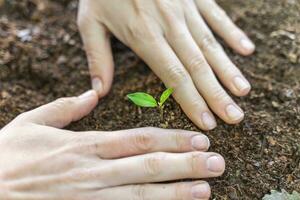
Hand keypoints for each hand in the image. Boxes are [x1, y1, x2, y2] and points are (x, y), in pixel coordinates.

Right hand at [0, 90, 224, 199]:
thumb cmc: (8, 158)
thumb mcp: (32, 123)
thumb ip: (64, 108)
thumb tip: (90, 94)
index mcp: (84, 146)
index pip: (138, 139)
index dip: (171, 139)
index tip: (197, 139)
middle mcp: (93, 172)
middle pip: (148, 166)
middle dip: (186, 165)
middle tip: (217, 163)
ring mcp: (90, 198)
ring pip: (141, 194)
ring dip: (176, 193)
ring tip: (205, 190)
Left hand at [77, 0, 254, 129]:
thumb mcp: (90, 21)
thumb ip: (97, 57)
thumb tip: (100, 92)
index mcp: (143, 35)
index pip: (173, 76)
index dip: (192, 101)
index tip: (206, 122)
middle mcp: (168, 25)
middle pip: (197, 66)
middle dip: (217, 95)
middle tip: (234, 117)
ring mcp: (184, 9)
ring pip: (210, 45)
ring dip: (228, 70)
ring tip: (243, 93)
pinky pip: (216, 16)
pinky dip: (232, 34)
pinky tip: (246, 50)